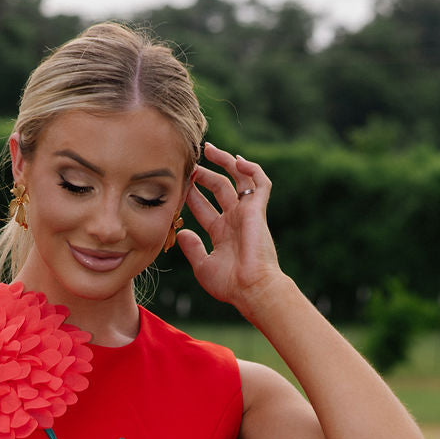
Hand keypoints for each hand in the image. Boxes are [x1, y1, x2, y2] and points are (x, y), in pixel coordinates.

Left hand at [177, 143, 283, 317]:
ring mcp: (247, 213)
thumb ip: (192, 247)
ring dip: (226, 162)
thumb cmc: (230, 284)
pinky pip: (260, 182)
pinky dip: (252, 169)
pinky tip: (237, 160)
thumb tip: (182, 232)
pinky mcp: (258, 209)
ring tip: (209, 150)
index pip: (204, 207)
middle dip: (205, 175)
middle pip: (220, 188)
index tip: (178, 184)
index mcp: (222, 233)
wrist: (252, 288)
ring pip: (239, 178)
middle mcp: (235, 220)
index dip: (191, 194)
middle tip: (191, 165)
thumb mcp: (203, 265)